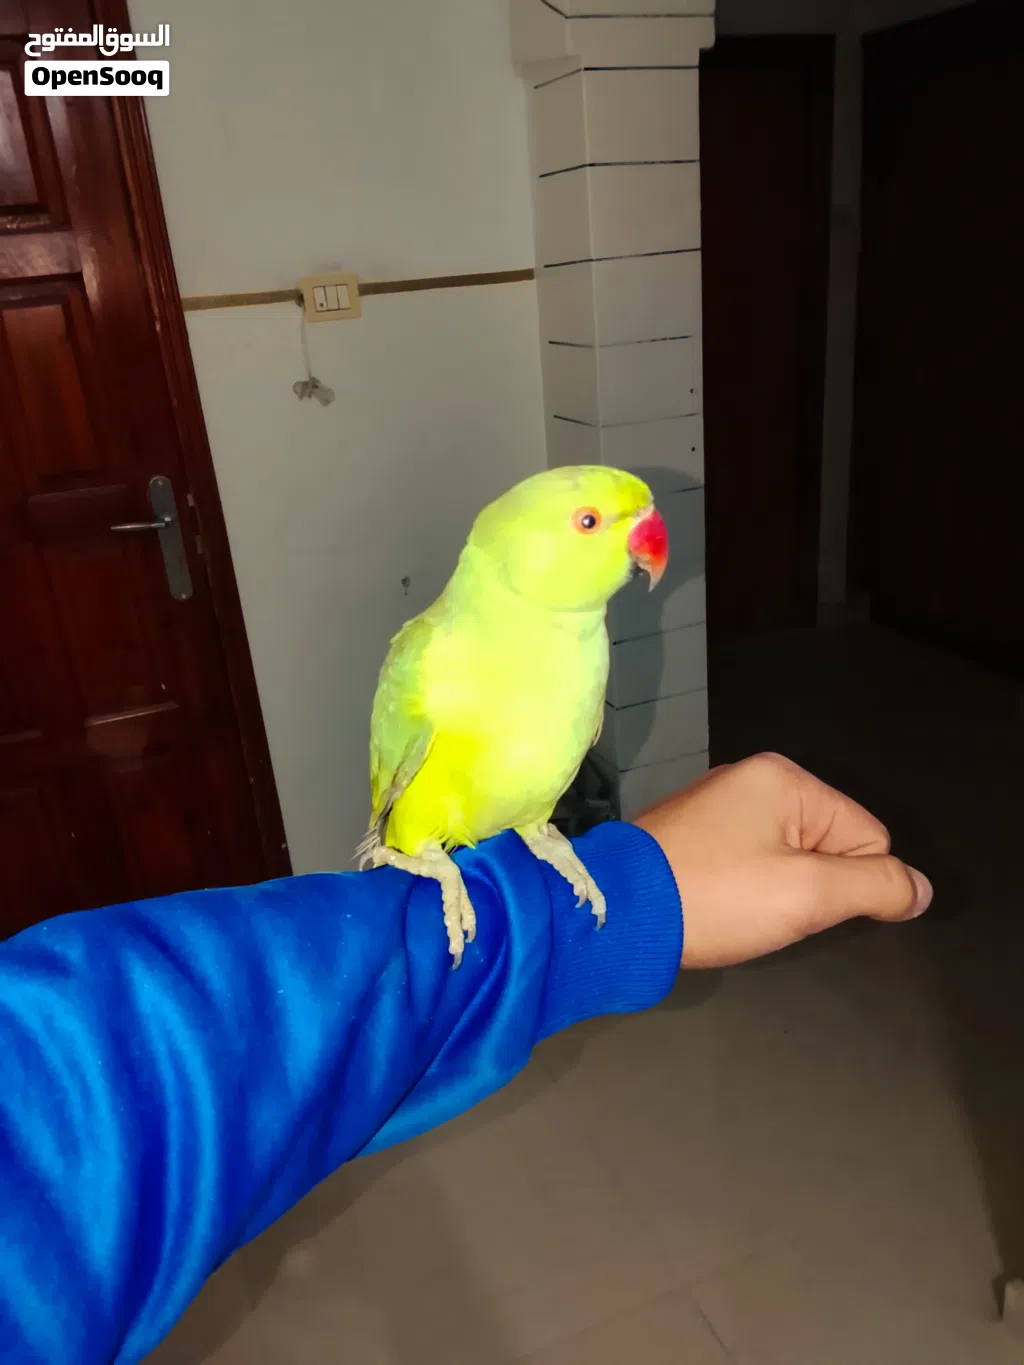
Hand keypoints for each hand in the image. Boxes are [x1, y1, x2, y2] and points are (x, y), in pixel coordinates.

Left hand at [632, 752, 932, 968]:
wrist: (617, 914)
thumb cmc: (715, 897)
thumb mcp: (807, 895)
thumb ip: (875, 886)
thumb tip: (919, 888)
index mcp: (783, 778)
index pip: (867, 835)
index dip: (848, 882)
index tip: (798, 900)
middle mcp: (750, 780)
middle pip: (826, 845)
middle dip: (809, 887)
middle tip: (764, 907)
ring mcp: (716, 806)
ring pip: (787, 860)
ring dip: (774, 893)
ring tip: (737, 909)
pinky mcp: (691, 836)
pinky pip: (747, 864)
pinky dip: (741, 891)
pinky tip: (717, 906)